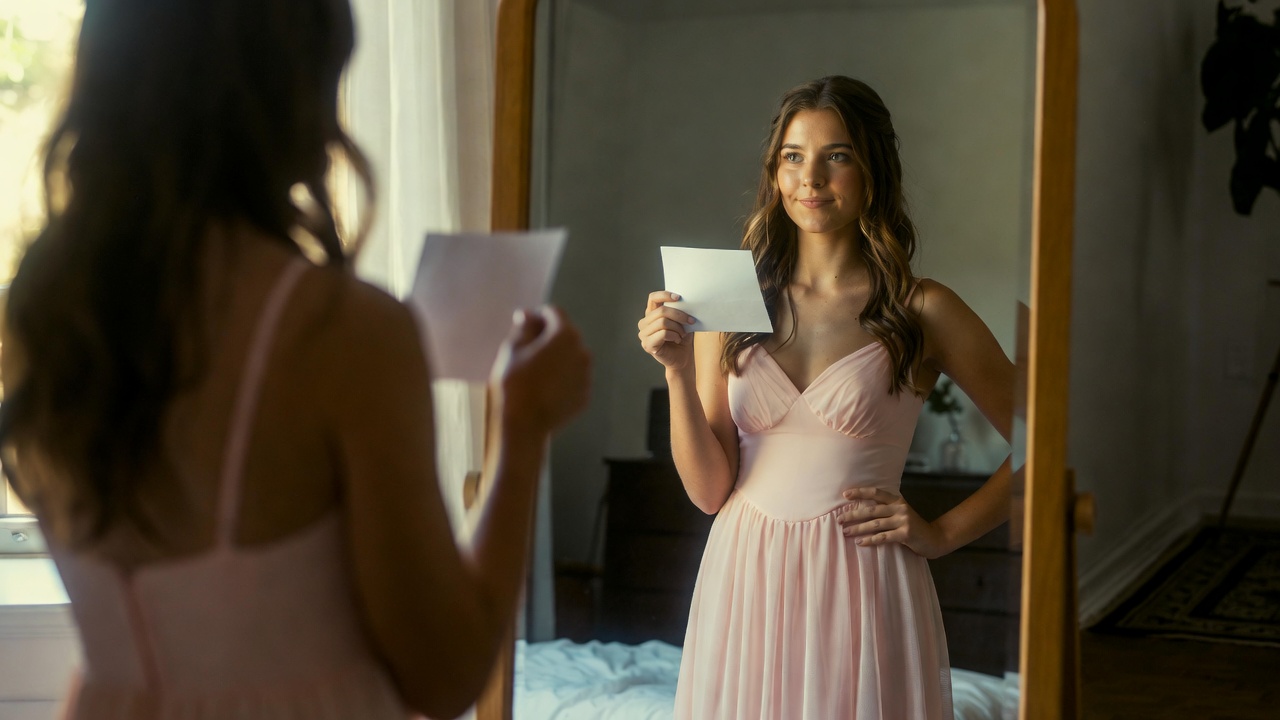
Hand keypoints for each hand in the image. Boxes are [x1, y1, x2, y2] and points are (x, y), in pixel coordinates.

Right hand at [491, 306, 590, 435]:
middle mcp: (583, 352)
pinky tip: (544, 387)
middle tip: (526, 346)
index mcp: (566, 335)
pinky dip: (562, 377)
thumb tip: (528, 315)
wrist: (523, 425)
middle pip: (566, 334)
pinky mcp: (585, 395)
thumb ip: (524, 327)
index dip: (538, 314)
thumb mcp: (513, 349)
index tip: (524, 322)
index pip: (554, 313)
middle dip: (548, 335)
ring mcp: (586, 376)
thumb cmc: (514, 382)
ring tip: (535, 370)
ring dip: (557, 356)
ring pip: (571, 357)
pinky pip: (573, 378)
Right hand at [637, 291, 695, 370]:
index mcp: (651, 314)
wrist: (682, 358)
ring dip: (678, 327)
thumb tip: (688, 301)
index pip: (653, 298)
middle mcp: (644, 323)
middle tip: (691, 320)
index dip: (665, 295)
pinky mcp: (647, 345)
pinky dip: (674, 335)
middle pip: (661, 311)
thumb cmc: (681, 338)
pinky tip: (678, 340)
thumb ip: (680, 311)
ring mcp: (644, 334)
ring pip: (662, 322)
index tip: (679, 297)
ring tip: (683, 333)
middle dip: (679, 315)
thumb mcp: (682, 322)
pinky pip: (663, 334)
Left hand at [836, 487, 947, 558]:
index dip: (860, 492)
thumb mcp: (901, 513)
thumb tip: (861, 511)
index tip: (845, 495)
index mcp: (897, 500)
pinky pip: (883, 537)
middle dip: (853, 514)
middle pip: (872, 510)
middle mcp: (900, 508)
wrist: (935, 538)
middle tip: (839, 519)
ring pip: (875, 524)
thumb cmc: (913, 527)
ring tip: (845, 532)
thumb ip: (887, 510)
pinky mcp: (905, 534)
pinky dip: (870, 540)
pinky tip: (860, 542)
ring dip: (858, 528)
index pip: (876, 493)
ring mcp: (903, 520)